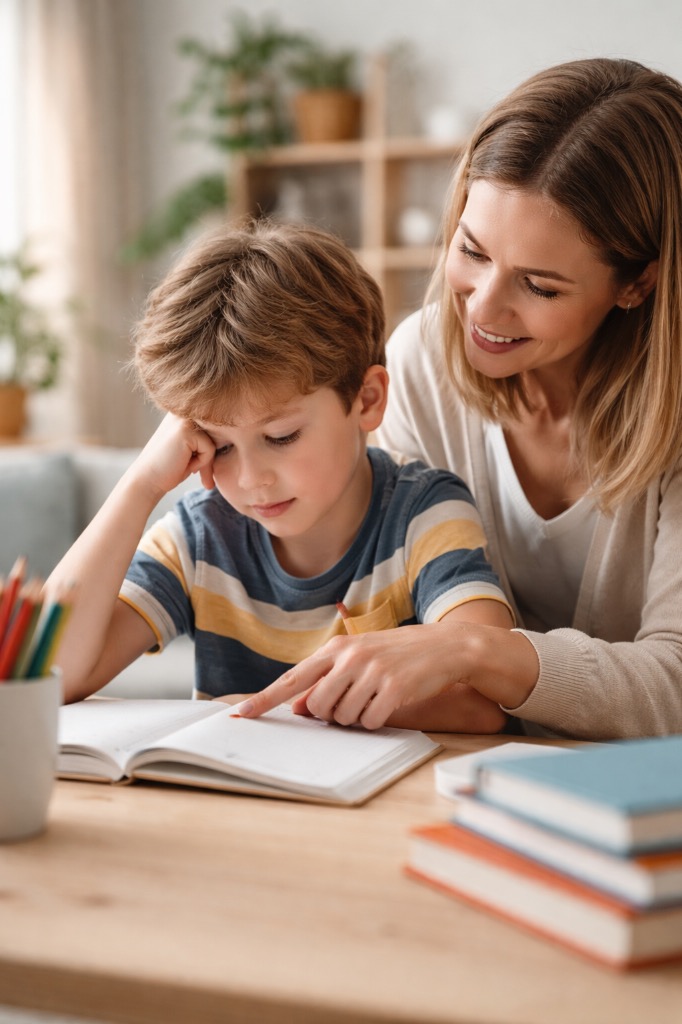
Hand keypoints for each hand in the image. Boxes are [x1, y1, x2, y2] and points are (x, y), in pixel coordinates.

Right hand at [133, 412, 216, 498]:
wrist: (148, 480)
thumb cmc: (171, 467)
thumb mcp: (193, 449)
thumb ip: (209, 437)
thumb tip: (239, 437)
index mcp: (186, 410)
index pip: (217, 426)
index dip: (211, 448)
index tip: (196, 461)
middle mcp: (184, 410)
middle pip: (218, 433)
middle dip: (210, 456)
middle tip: (196, 471)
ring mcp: (184, 418)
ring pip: (215, 441)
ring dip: (205, 460)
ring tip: (186, 465)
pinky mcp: (185, 430)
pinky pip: (210, 450)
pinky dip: (201, 463)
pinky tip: (183, 464)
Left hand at [237, 622, 485, 729]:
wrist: (444, 647)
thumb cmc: (397, 655)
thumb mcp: (358, 660)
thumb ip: (326, 681)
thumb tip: (296, 707)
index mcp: (336, 649)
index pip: (292, 678)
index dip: (264, 698)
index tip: (240, 714)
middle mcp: (350, 657)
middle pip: (316, 707)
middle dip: (330, 715)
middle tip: (353, 701)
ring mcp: (371, 672)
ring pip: (343, 717)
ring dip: (356, 717)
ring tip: (375, 696)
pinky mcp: (392, 688)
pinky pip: (370, 721)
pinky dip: (377, 720)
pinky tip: (390, 702)